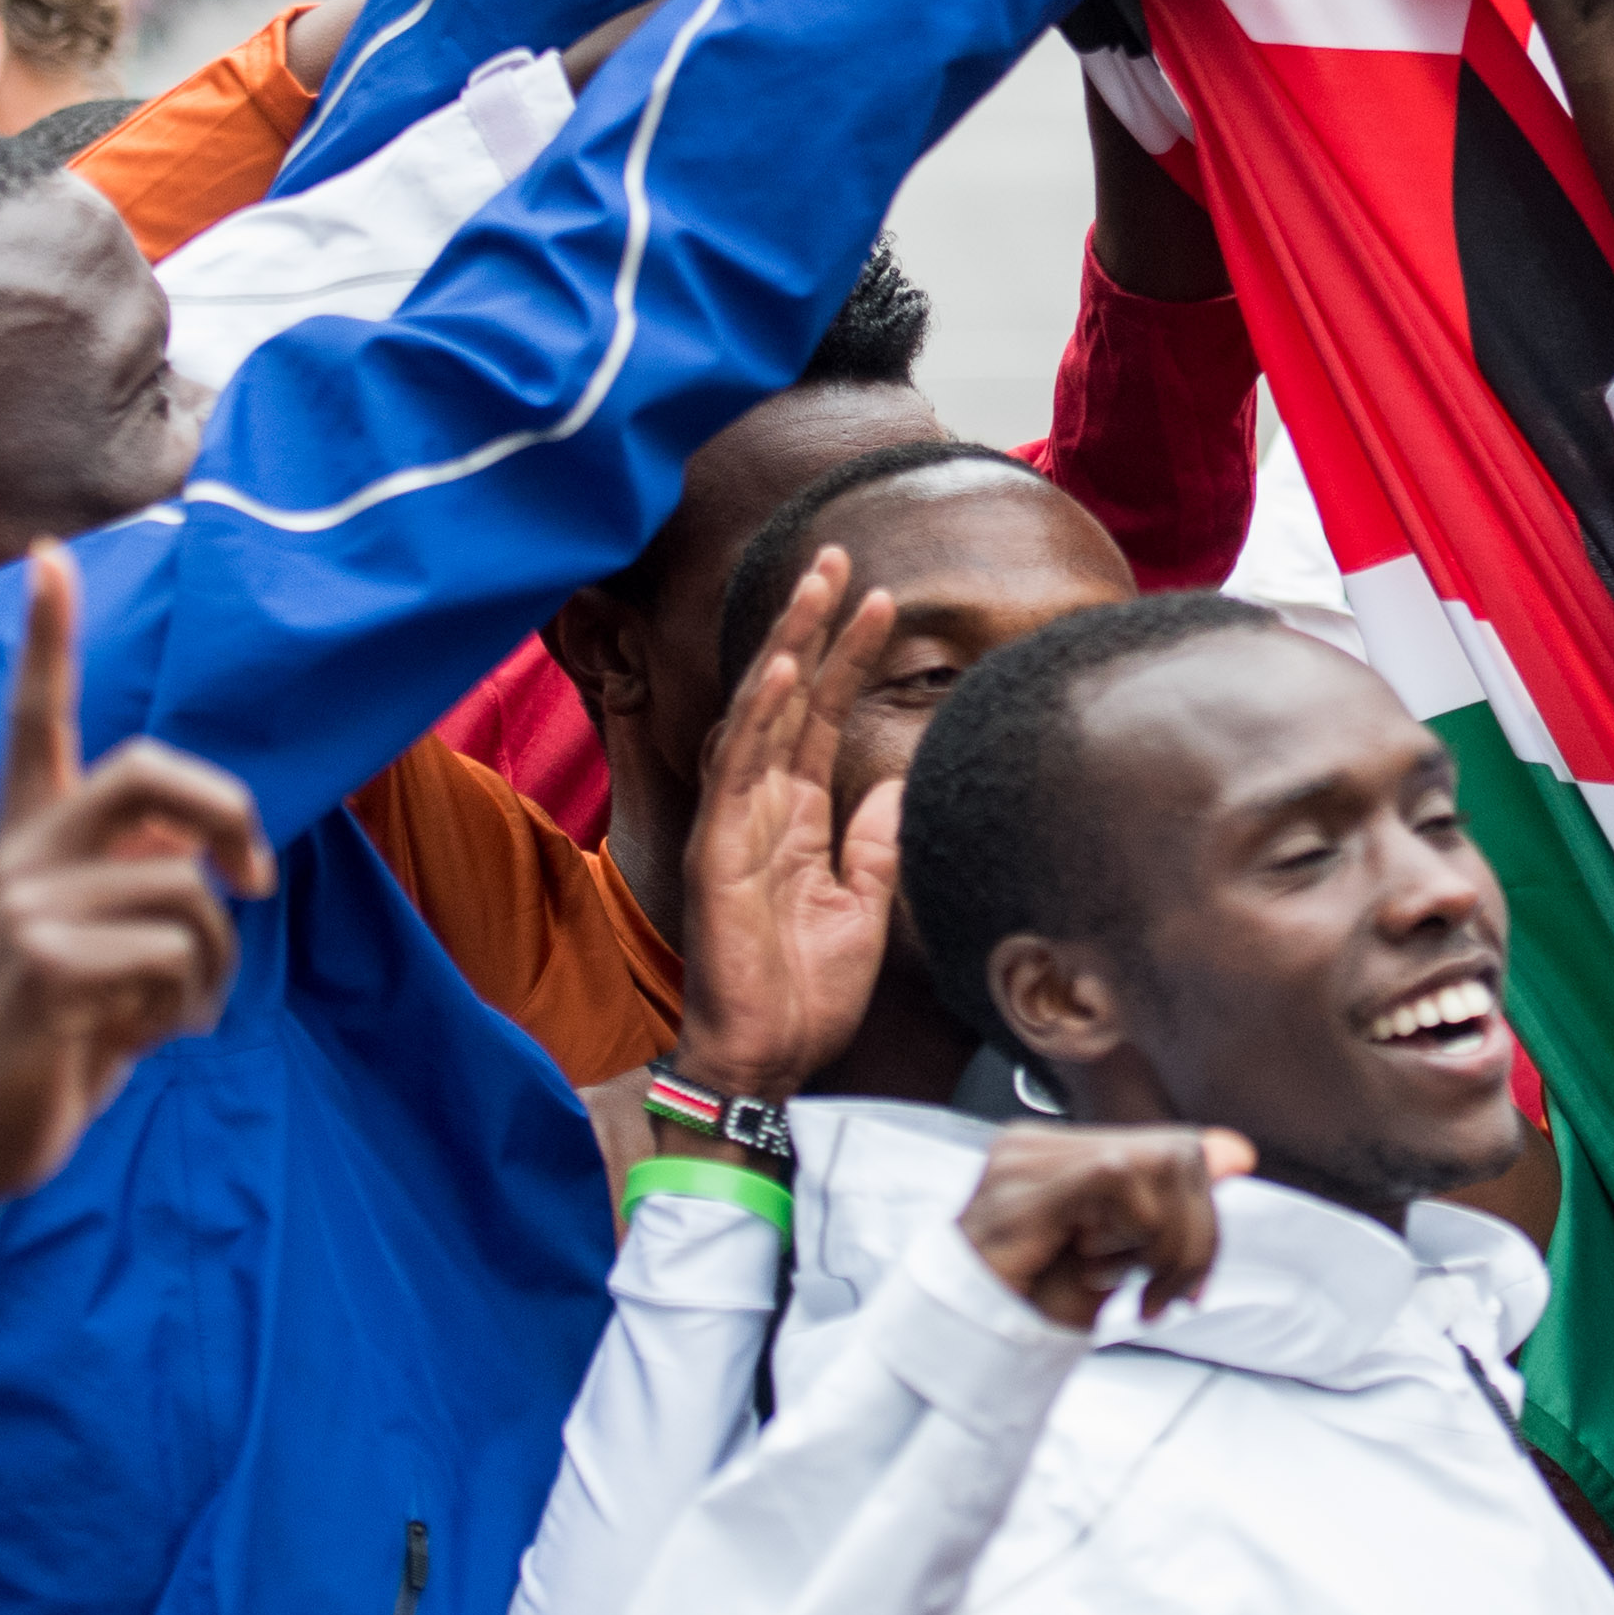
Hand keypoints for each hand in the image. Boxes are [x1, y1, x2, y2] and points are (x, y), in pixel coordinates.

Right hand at [0, 547, 268, 1215]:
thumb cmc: (43, 1050)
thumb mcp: (92, 955)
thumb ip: (134, 891)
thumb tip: (207, 864)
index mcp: (24, 846)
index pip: (36, 722)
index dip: (47, 640)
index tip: (51, 556)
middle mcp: (19, 859)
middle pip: (149, 771)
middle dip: (227, 812)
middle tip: (255, 879)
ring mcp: (25, 907)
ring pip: (188, 897)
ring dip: (210, 972)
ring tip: (169, 1017)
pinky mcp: (46, 964)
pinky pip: (176, 957)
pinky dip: (185, 1009)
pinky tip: (140, 1043)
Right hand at [670, 549, 903, 1106]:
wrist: (770, 1060)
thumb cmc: (807, 995)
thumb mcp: (864, 907)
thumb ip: (874, 843)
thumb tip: (894, 785)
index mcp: (795, 817)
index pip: (823, 717)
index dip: (847, 656)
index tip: (880, 597)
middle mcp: (762, 807)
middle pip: (790, 698)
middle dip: (812, 624)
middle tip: (837, 554)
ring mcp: (735, 824)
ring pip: (761, 716)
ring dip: (789, 647)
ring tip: (816, 584)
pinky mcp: (719, 852)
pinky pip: (737, 772)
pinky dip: (761, 719)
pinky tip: (783, 672)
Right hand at [959, 1120, 1252, 1330]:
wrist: (963, 1343)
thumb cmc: (1028, 1306)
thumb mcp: (1120, 1261)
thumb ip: (1172, 1208)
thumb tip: (1238, 1152)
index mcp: (1062, 1154)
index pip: (1173, 1153)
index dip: (1201, 1222)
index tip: (1188, 1290)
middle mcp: (1042, 1142)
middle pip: (1179, 1155)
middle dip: (1195, 1241)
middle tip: (1163, 1301)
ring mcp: (1027, 1154)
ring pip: (1159, 1162)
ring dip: (1162, 1245)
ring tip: (1123, 1289)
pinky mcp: (1024, 1180)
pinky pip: (1118, 1176)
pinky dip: (1130, 1233)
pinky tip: (1095, 1274)